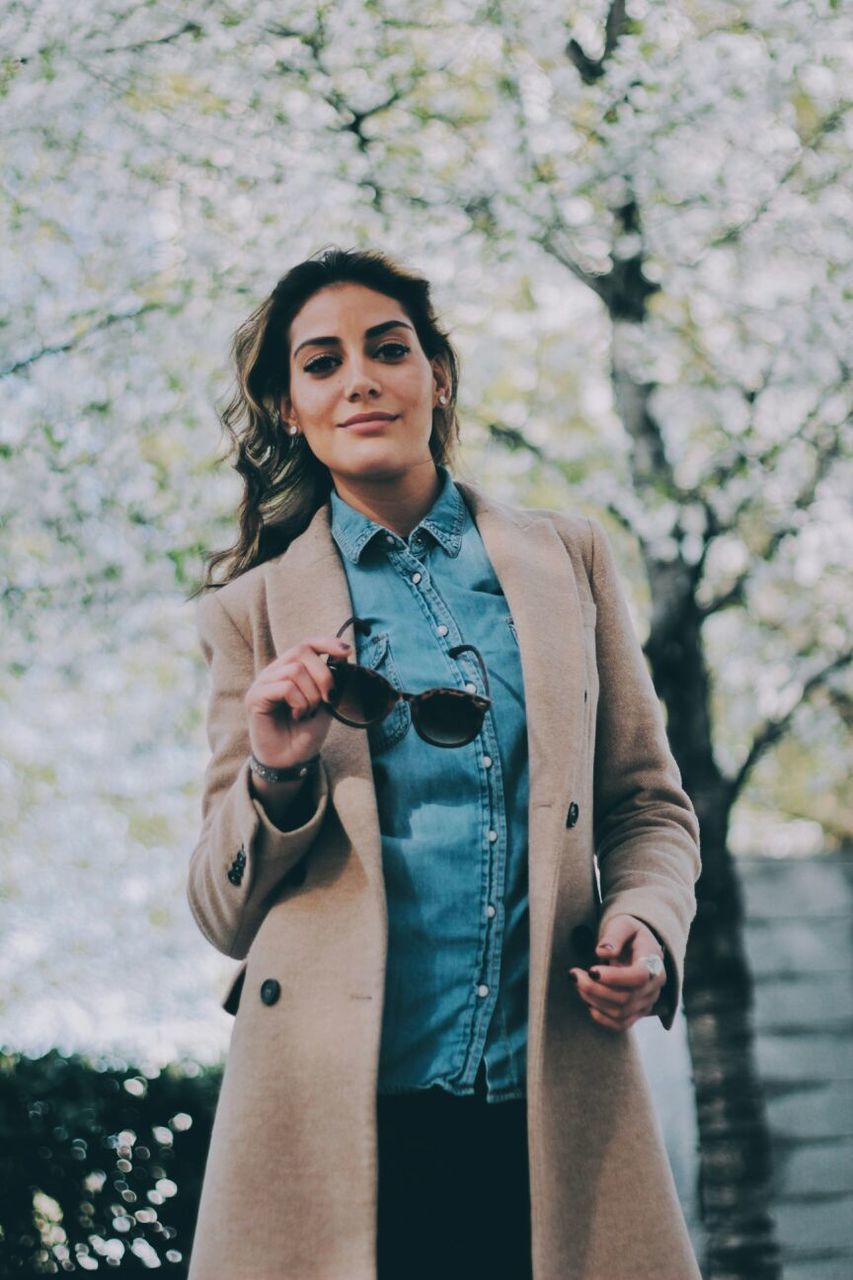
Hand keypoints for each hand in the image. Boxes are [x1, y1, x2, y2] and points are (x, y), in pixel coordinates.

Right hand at [245, 635, 351, 768]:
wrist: (291, 761)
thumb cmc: (306, 732)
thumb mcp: (326, 702)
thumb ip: (331, 680)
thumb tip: (343, 655)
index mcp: (290, 668)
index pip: (307, 643)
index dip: (327, 642)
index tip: (346, 652)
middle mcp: (274, 671)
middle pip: (302, 651)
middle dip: (323, 675)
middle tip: (328, 699)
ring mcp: (263, 682)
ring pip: (295, 670)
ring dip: (311, 694)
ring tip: (309, 712)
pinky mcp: (255, 697)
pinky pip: (285, 687)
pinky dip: (299, 702)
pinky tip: (298, 716)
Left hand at [569, 914, 665, 1031]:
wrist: (639, 947)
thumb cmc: (630, 934)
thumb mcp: (623, 924)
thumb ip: (614, 936)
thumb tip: (602, 952)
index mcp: (654, 963)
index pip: (639, 977)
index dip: (615, 978)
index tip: (592, 970)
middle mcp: (654, 987)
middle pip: (626, 997)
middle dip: (595, 989)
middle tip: (574, 974)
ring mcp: (647, 1003)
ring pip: (621, 1012)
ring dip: (594, 1001)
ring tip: (577, 983)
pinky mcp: (637, 1013)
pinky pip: (621, 1024)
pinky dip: (602, 1018)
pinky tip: (588, 1004)